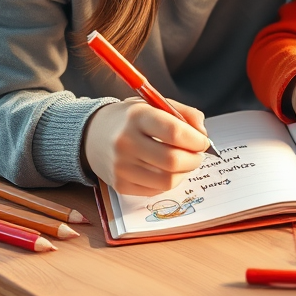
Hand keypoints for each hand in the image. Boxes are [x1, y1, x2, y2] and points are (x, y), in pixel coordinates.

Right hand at [82, 98, 210, 194]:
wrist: (92, 135)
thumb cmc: (131, 119)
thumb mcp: (155, 104)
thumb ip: (184, 114)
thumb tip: (203, 134)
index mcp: (137, 116)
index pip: (174, 132)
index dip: (196, 140)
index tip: (203, 141)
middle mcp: (126, 142)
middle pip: (173, 160)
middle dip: (194, 159)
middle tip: (198, 154)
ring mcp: (121, 166)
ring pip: (168, 180)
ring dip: (185, 173)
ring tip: (184, 162)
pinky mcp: (120, 185)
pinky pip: (156, 190)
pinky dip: (169, 181)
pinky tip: (167, 170)